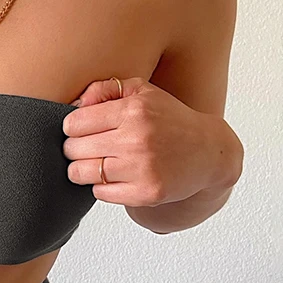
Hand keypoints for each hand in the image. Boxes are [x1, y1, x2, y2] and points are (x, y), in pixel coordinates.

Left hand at [62, 76, 223, 205]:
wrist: (209, 151)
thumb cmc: (171, 120)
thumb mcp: (143, 92)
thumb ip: (105, 89)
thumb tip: (75, 105)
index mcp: (134, 111)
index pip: (74, 123)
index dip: (72, 127)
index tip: (81, 130)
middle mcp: (137, 139)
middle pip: (73, 149)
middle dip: (74, 149)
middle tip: (87, 148)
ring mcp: (142, 168)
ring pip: (80, 173)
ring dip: (81, 170)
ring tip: (96, 163)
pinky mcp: (146, 193)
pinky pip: (100, 193)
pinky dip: (101, 187)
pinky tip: (114, 177)